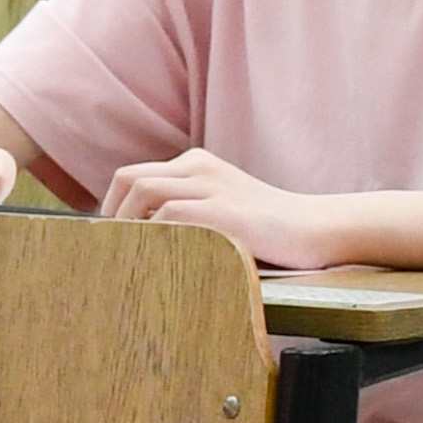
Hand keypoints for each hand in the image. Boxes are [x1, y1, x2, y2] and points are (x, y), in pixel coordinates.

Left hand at [97, 146, 350, 268]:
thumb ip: (185, 211)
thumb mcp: (221, 206)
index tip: (107, 237)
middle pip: (130, 180)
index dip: (111, 206)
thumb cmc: (267, 228)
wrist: (315, 228)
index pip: (132, 175)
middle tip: (110, 249)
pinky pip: (172, 213)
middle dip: (112, 214)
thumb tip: (137, 237)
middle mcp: (199, 168)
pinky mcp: (225, 210)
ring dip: (127, 225)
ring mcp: (212, 186)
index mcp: (196, 164)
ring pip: (146, 192)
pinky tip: (154, 258)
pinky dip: (155, 234)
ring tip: (127, 255)